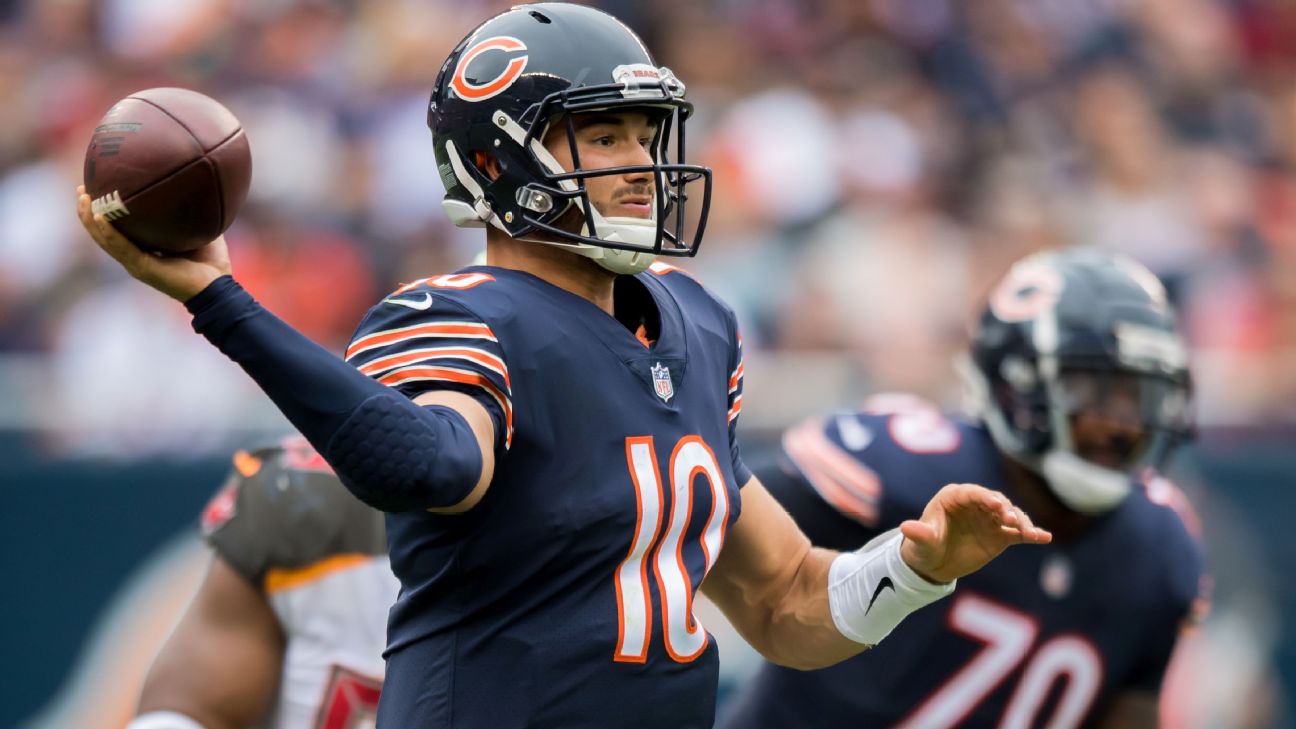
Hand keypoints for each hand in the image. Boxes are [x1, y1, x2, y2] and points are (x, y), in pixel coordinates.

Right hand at [76, 185, 230, 302]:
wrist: (218, 289)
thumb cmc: (211, 264)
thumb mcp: (200, 230)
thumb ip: (193, 212)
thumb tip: (197, 186)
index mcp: (144, 250)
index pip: (116, 229)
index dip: (102, 212)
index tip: (94, 188)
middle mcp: (134, 256)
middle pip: (101, 233)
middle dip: (87, 211)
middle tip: (80, 189)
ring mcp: (135, 263)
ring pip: (103, 239)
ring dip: (89, 219)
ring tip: (82, 197)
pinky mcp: (142, 268)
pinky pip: (120, 247)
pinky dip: (107, 232)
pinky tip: (98, 216)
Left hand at [900, 483, 1051, 583]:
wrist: (934, 564)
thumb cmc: (924, 546)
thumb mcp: (921, 542)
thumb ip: (919, 534)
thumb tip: (906, 527)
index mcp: (954, 496)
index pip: (973, 493)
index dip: (985, 497)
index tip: (997, 505)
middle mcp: (976, 504)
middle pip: (996, 502)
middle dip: (1006, 510)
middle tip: (1012, 521)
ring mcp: (990, 519)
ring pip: (1011, 515)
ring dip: (1021, 522)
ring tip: (1029, 533)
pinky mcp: (1000, 535)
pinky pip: (1018, 533)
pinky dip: (1031, 534)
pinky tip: (1045, 537)